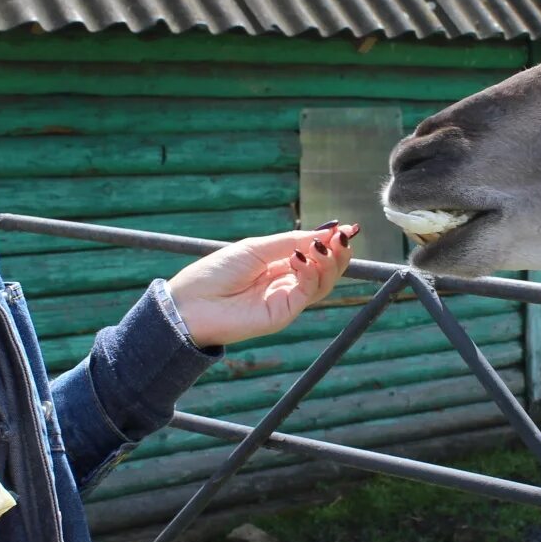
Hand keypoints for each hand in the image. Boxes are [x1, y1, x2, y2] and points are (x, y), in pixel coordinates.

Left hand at [167, 223, 358, 346]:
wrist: (191, 303)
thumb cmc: (216, 272)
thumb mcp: (256, 247)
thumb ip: (292, 241)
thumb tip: (328, 230)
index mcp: (279, 265)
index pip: (316, 255)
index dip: (333, 242)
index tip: (349, 228)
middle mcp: (287, 283)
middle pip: (328, 270)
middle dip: (339, 252)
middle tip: (342, 236)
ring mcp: (287, 299)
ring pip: (325, 283)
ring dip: (330, 262)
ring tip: (320, 246)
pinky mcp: (284, 314)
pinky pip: (308, 293)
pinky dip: (311, 274)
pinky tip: (299, 260)